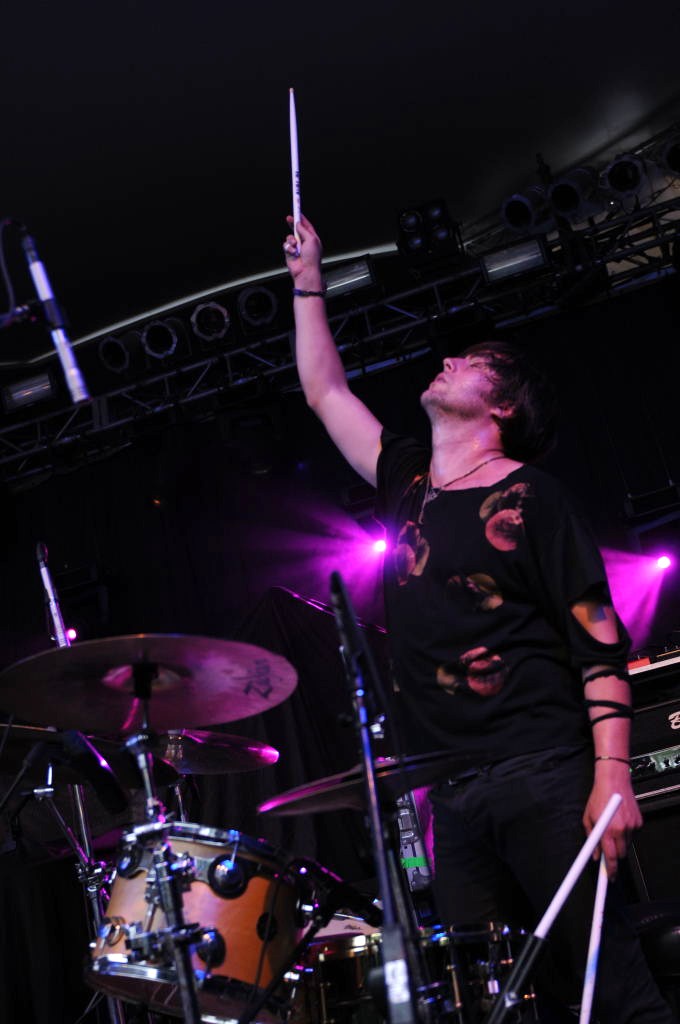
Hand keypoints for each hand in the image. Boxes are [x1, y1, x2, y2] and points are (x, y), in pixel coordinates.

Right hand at [283, 214, 322, 287]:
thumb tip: (298, 223)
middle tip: (289, 218)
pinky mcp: (290, 253)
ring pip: (289, 237)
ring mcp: (297, 248)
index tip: (297, 211)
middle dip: (293, 224)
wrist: (305, 272)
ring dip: (291, 240)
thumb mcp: (311, 239)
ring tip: (295, 246)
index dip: (302, 218)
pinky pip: (286, 245)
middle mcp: (304, 242)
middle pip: (297, 230)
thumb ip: (303, 230)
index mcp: (313, 239)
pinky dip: (289, 248)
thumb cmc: (312, 257)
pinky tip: (293, 253)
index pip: (307, 226)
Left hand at [582, 761, 641, 878]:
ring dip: (620, 842)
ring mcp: (632, 826)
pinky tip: (620, 820)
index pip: (610, 857)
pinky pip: (632, 835)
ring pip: (627, 845)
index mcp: (607, 830)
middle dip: (614, 854)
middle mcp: (621, 830)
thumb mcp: (588, 817)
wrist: (614, 781)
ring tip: (613, 826)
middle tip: (608, 847)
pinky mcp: (639, 822)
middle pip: (621, 855)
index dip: (611, 870)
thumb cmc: (599, 797)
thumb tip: (594, 854)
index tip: (610, 877)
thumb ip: (591, 838)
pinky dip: (627, 832)